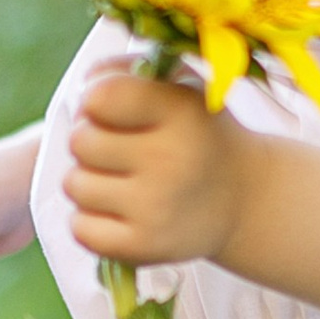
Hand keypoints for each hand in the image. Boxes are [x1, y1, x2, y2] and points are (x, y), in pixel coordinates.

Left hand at [63, 70, 248, 267]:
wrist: (245, 199)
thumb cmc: (197, 133)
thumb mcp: (179, 87)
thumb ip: (126, 72)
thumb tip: (84, 87)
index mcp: (180, 111)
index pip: (100, 97)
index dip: (95, 102)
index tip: (113, 111)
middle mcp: (171, 159)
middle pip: (79, 142)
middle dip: (91, 141)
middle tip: (120, 150)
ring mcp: (157, 207)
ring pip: (74, 185)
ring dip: (89, 181)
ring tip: (122, 181)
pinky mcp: (146, 247)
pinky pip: (80, 229)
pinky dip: (90, 221)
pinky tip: (119, 212)